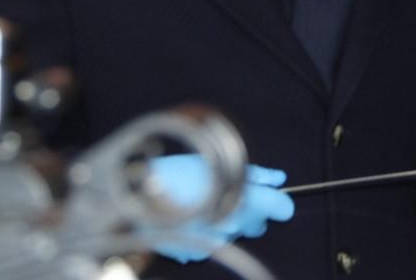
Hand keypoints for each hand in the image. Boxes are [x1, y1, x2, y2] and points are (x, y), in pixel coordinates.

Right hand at [148, 155, 294, 262]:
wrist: (135, 194)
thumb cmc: (177, 171)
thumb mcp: (218, 163)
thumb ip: (254, 175)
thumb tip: (277, 179)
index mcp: (243, 199)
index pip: (277, 206)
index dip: (280, 203)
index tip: (279, 201)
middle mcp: (232, 224)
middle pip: (255, 224)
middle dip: (252, 212)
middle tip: (236, 196)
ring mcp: (211, 241)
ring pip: (232, 233)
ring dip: (227, 221)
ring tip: (206, 203)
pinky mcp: (193, 253)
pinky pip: (209, 243)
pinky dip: (205, 232)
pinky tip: (192, 217)